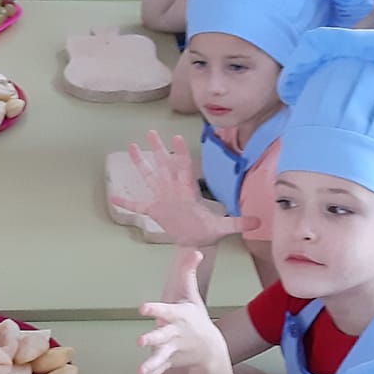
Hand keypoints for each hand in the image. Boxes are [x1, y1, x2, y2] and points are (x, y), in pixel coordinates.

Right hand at [112, 133, 260, 248]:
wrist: (197, 241)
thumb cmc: (209, 231)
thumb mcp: (223, 228)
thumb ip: (238, 223)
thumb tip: (259, 220)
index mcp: (188, 191)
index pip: (184, 168)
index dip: (180, 154)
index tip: (177, 137)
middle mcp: (174, 190)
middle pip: (164, 165)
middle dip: (157, 149)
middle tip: (151, 132)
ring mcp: (162, 198)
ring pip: (150, 177)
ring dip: (141, 163)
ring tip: (131, 147)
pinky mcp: (155, 211)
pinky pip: (138, 205)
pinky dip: (127, 203)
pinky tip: (114, 198)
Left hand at [133, 249, 229, 373]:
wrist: (210, 348)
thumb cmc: (196, 318)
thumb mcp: (192, 295)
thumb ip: (188, 273)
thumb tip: (195, 250)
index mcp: (178, 317)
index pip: (165, 310)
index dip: (154, 308)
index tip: (142, 307)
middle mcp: (173, 335)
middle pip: (162, 337)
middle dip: (152, 339)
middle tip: (140, 341)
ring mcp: (170, 352)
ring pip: (159, 359)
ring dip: (150, 366)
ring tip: (140, 372)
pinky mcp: (165, 364)